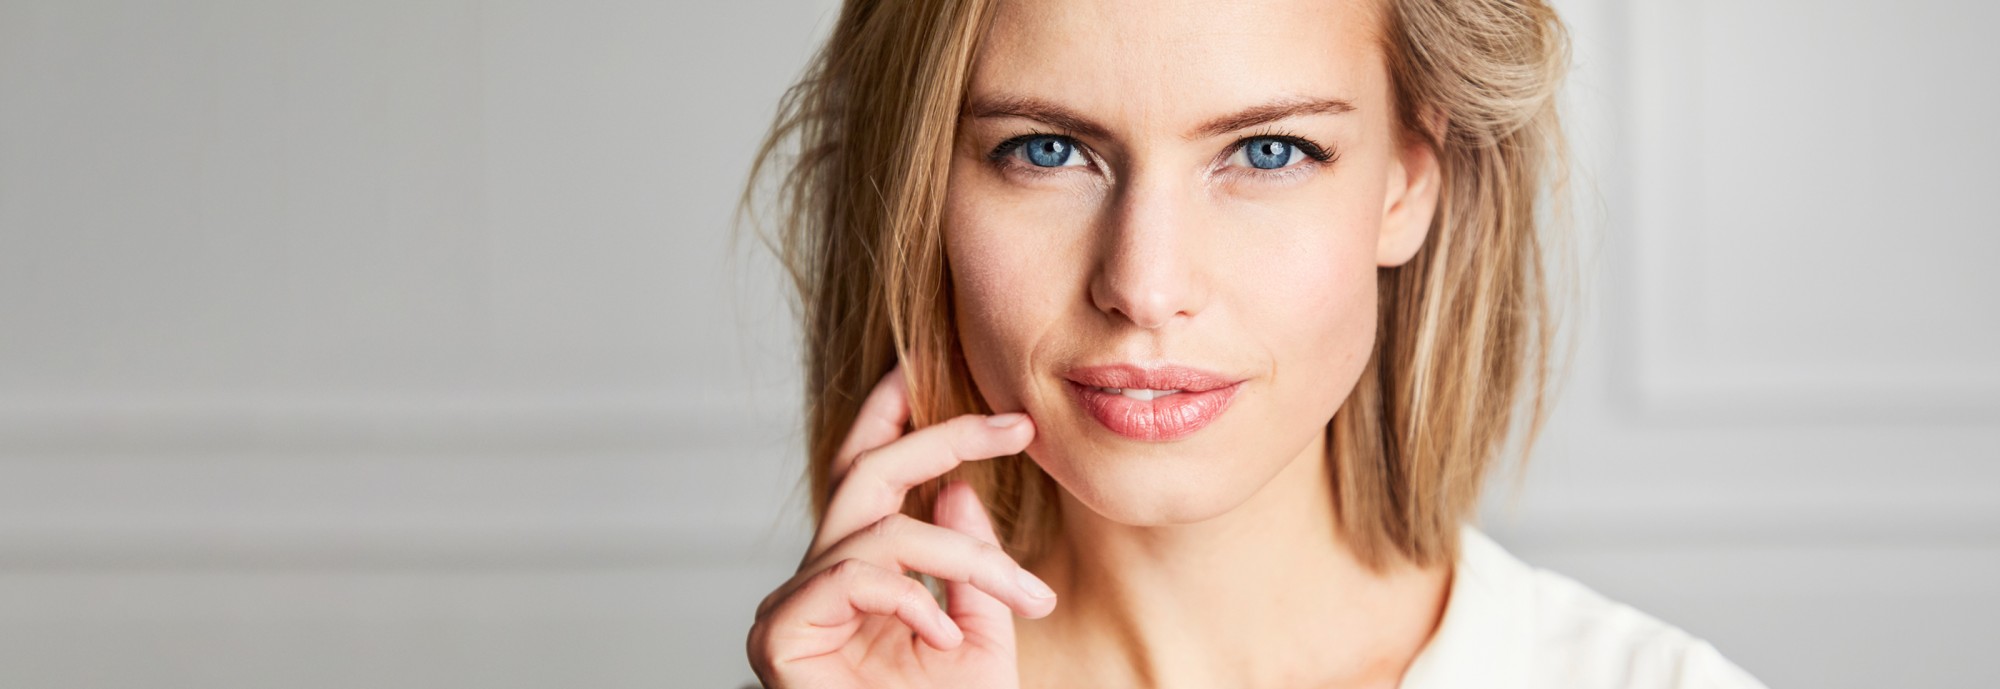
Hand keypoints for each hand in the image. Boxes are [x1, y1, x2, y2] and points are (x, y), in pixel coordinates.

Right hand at [746, 364, 1055, 688]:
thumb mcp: (983, 645)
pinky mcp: (779, 639)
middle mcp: (817, 586)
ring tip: (1027, 598)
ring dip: (966, 556)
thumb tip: (959, 491)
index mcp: (858, 580)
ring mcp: (792, 611)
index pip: (869, 476)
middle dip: (940, 436)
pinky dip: (910, 598)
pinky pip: (851, 576)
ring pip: (878, 529)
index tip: (950, 373)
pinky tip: (940, 637)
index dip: (900, 417)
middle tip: (1015, 427)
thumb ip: (972, 571)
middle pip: (863, 474)